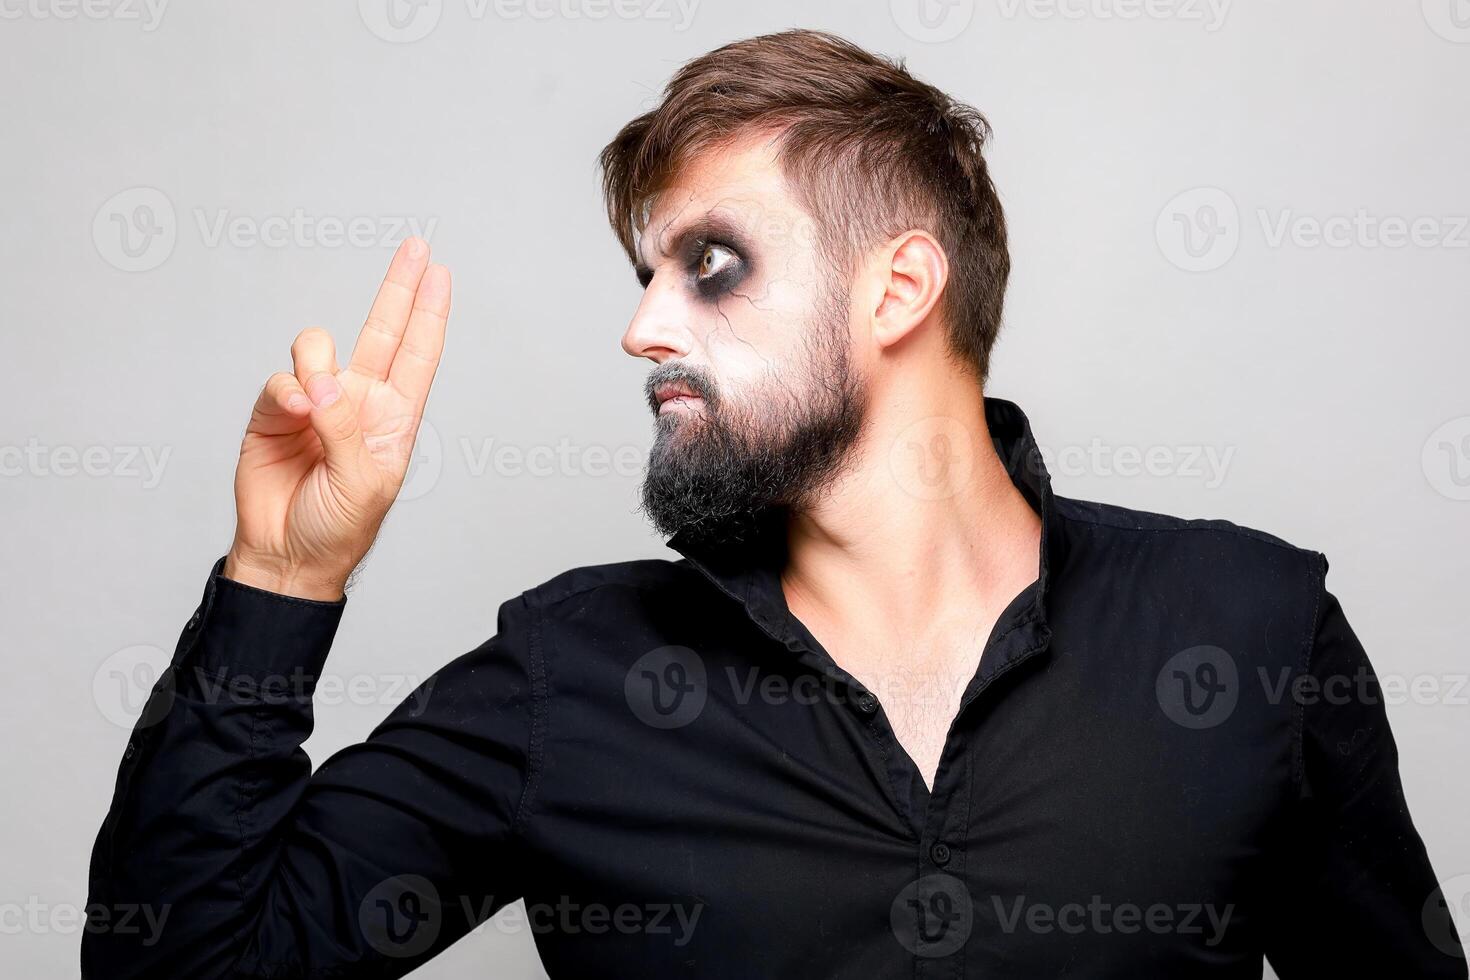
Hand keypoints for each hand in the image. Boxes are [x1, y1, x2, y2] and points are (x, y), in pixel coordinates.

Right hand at [223, 237, 450, 599]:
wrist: (287, 554)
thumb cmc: (338, 527)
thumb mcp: (362, 482)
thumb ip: (345, 428)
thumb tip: (321, 383)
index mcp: (394, 418)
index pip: (417, 354)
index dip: (429, 313)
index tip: (440, 272)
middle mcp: (358, 401)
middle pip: (382, 331)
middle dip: (398, 288)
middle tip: (415, 247)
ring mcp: (317, 403)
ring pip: (318, 347)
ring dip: (316, 362)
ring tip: (314, 404)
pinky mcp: (275, 412)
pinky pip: (281, 380)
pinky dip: (286, 391)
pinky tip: (293, 414)